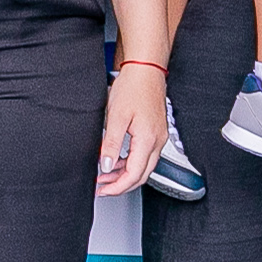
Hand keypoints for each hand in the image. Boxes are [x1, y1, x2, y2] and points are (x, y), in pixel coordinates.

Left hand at [96, 66, 169, 197]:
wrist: (145, 71)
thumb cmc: (133, 88)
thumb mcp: (116, 117)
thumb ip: (111, 144)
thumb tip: (106, 165)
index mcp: (148, 139)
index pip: (134, 175)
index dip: (118, 187)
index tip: (104, 190)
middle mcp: (158, 141)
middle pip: (141, 175)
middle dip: (121, 185)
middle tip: (102, 187)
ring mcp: (159, 138)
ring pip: (143, 167)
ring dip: (124, 174)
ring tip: (105, 176)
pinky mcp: (156, 133)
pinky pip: (145, 156)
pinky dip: (130, 163)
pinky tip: (116, 162)